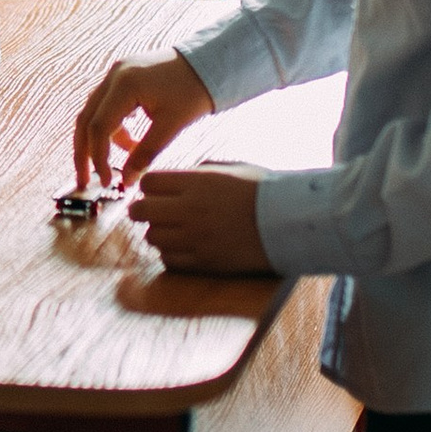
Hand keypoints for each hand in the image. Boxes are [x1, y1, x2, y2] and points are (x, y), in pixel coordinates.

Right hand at [73, 49, 212, 185]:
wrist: (209, 63)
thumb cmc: (194, 89)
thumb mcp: (172, 125)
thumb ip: (146, 153)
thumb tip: (127, 181)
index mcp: (125, 84)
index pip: (98, 127)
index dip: (98, 158)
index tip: (106, 181)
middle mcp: (114, 75)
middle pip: (86, 119)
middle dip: (84, 152)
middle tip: (84, 180)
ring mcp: (116, 74)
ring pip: (93, 113)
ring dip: (98, 141)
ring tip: (116, 165)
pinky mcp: (123, 77)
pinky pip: (106, 106)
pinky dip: (112, 128)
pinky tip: (130, 143)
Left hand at [130, 163, 271, 274]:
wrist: (290, 223)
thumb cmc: (265, 192)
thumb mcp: (232, 169)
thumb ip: (199, 172)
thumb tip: (174, 180)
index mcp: (197, 183)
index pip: (148, 183)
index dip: (150, 187)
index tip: (158, 191)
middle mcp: (190, 210)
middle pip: (140, 211)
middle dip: (142, 210)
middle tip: (154, 211)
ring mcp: (195, 238)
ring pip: (151, 237)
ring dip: (158, 233)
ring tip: (174, 230)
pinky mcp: (203, 262)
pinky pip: (168, 260)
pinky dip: (171, 253)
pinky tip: (185, 246)